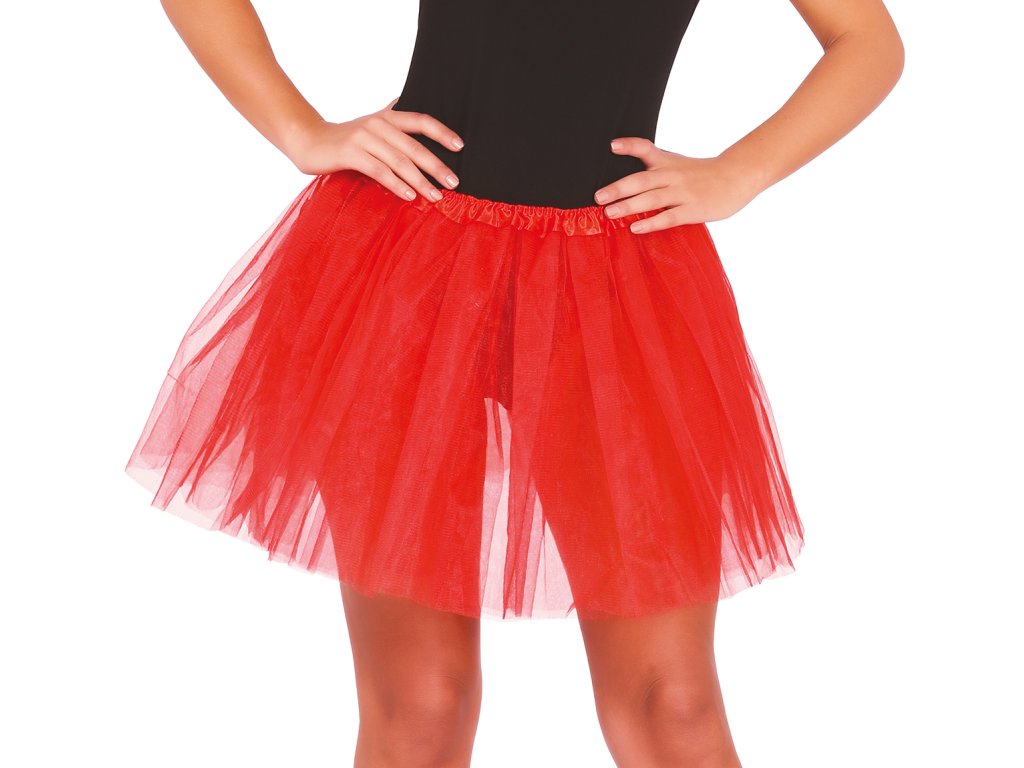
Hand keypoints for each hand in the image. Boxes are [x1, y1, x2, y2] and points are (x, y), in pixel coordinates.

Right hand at [285, 97, 464, 201]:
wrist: (308, 140)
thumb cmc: (345, 139)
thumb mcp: (372, 127)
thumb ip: (394, 124)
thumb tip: (415, 116)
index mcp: (388, 117)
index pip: (421, 121)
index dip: (442, 133)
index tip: (461, 147)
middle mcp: (378, 124)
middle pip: (414, 147)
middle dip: (437, 166)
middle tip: (455, 182)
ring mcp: (364, 138)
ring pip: (399, 162)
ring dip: (420, 181)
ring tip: (436, 196)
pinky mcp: (351, 153)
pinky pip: (380, 171)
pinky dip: (396, 185)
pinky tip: (409, 196)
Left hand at [594, 137, 763, 233]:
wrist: (738, 177)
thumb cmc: (704, 175)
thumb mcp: (678, 165)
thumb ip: (656, 171)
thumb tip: (627, 184)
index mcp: (667, 162)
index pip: (646, 149)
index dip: (629, 146)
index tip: (612, 146)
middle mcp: (672, 175)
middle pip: (642, 179)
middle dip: (618, 188)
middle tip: (598, 197)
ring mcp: (683, 193)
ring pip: (652, 199)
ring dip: (629, 206)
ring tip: (609, 213)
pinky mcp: (693, 210)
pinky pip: (668, 217)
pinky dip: (651, 223)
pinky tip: (636, 228)